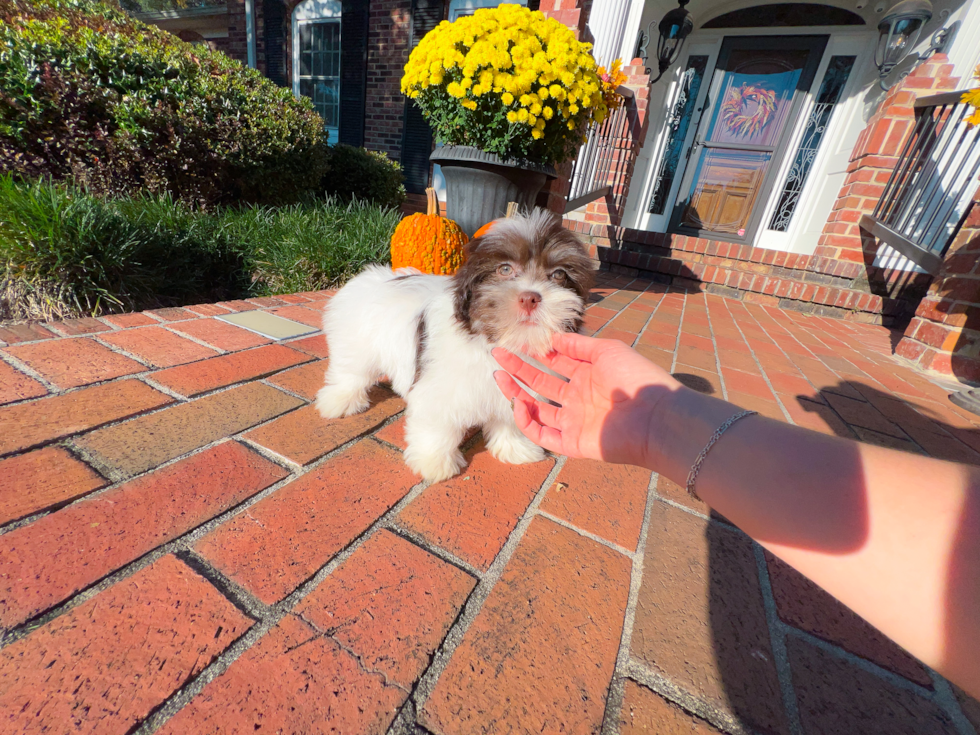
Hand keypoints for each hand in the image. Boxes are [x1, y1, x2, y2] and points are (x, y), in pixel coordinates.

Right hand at [492, 333, 681, 466]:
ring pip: (538, 410)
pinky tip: (519, 404)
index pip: (556, 364)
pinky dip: (528, 423)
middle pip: (541, 384)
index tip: (517, 342)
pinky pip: (543, 435)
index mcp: (589, 376)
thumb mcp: (607, 350)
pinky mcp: (573, 444)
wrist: (656, 416)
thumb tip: (553, 338)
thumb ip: (579, 344)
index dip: (536, 353)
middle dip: (519, 369)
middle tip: (497, 355)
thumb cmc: (636, 378)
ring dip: (517, 394)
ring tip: (499, 376)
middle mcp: (579, 399)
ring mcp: (575, 422)